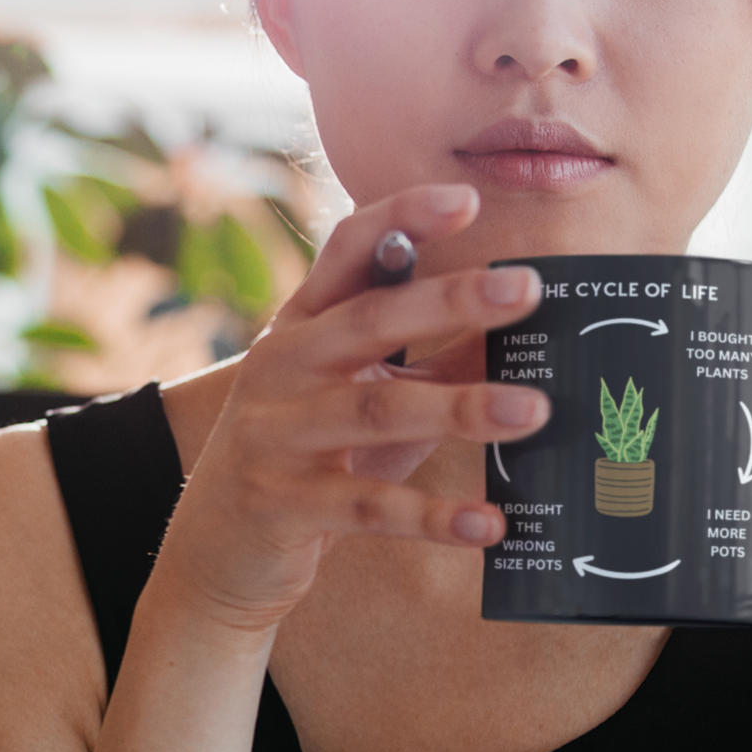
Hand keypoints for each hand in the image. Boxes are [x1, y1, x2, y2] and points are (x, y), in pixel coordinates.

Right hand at [153, 184, 549, 632]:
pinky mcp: (283, 504)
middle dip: (451, 299)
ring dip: (461, 408)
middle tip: (527, 287)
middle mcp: (282, 367)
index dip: (403, 219)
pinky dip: (431, 515)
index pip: (348, 253)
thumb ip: (433, 360)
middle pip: (369, 319)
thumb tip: (525, 328)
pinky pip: (367, 507)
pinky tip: (488, 522)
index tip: (468, 199)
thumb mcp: (366, 395)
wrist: (216, 552)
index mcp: (302, 326)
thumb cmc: (314, 458)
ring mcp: (275, 434)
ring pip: (374, 410)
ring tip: (535, 409)